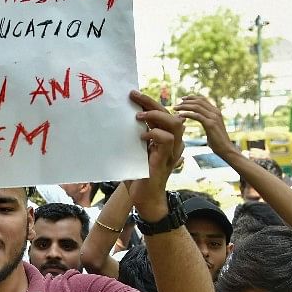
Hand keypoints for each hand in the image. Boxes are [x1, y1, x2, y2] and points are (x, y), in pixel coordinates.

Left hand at [126, 91, 184, 218]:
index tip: (133, 94)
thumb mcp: (132, 150)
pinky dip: (155, 134)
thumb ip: (131, 136)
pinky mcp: (166, 160)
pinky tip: (142, 136)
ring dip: (157, 116)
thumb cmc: (136, 174)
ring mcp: (171, 151)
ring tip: (139, 116)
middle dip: (151, 102)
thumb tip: (116, 119)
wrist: (141, 197)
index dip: (149, 101)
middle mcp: (172, 143)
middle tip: (134, 96)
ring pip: (175, 124)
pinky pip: (168, 140)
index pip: (162, 113)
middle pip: (169, 113)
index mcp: (164, 138)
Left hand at [173, 95, 236, 156]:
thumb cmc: (217, 141)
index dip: (192, 97)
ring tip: (175, 109)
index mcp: (216, 111)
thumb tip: (198, 118)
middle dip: (186, 101)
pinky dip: (187, 114)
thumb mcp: (211, 127)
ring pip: (196, 107)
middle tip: (176, 105)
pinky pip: (197, 116)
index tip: (182, 99)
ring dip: (184, 107)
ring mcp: (214, 117)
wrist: (226, 149)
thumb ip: (206, 120)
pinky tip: (180, 116)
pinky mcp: (210, 124)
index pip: (203, 99)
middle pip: (199, 101)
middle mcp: (216, 112)